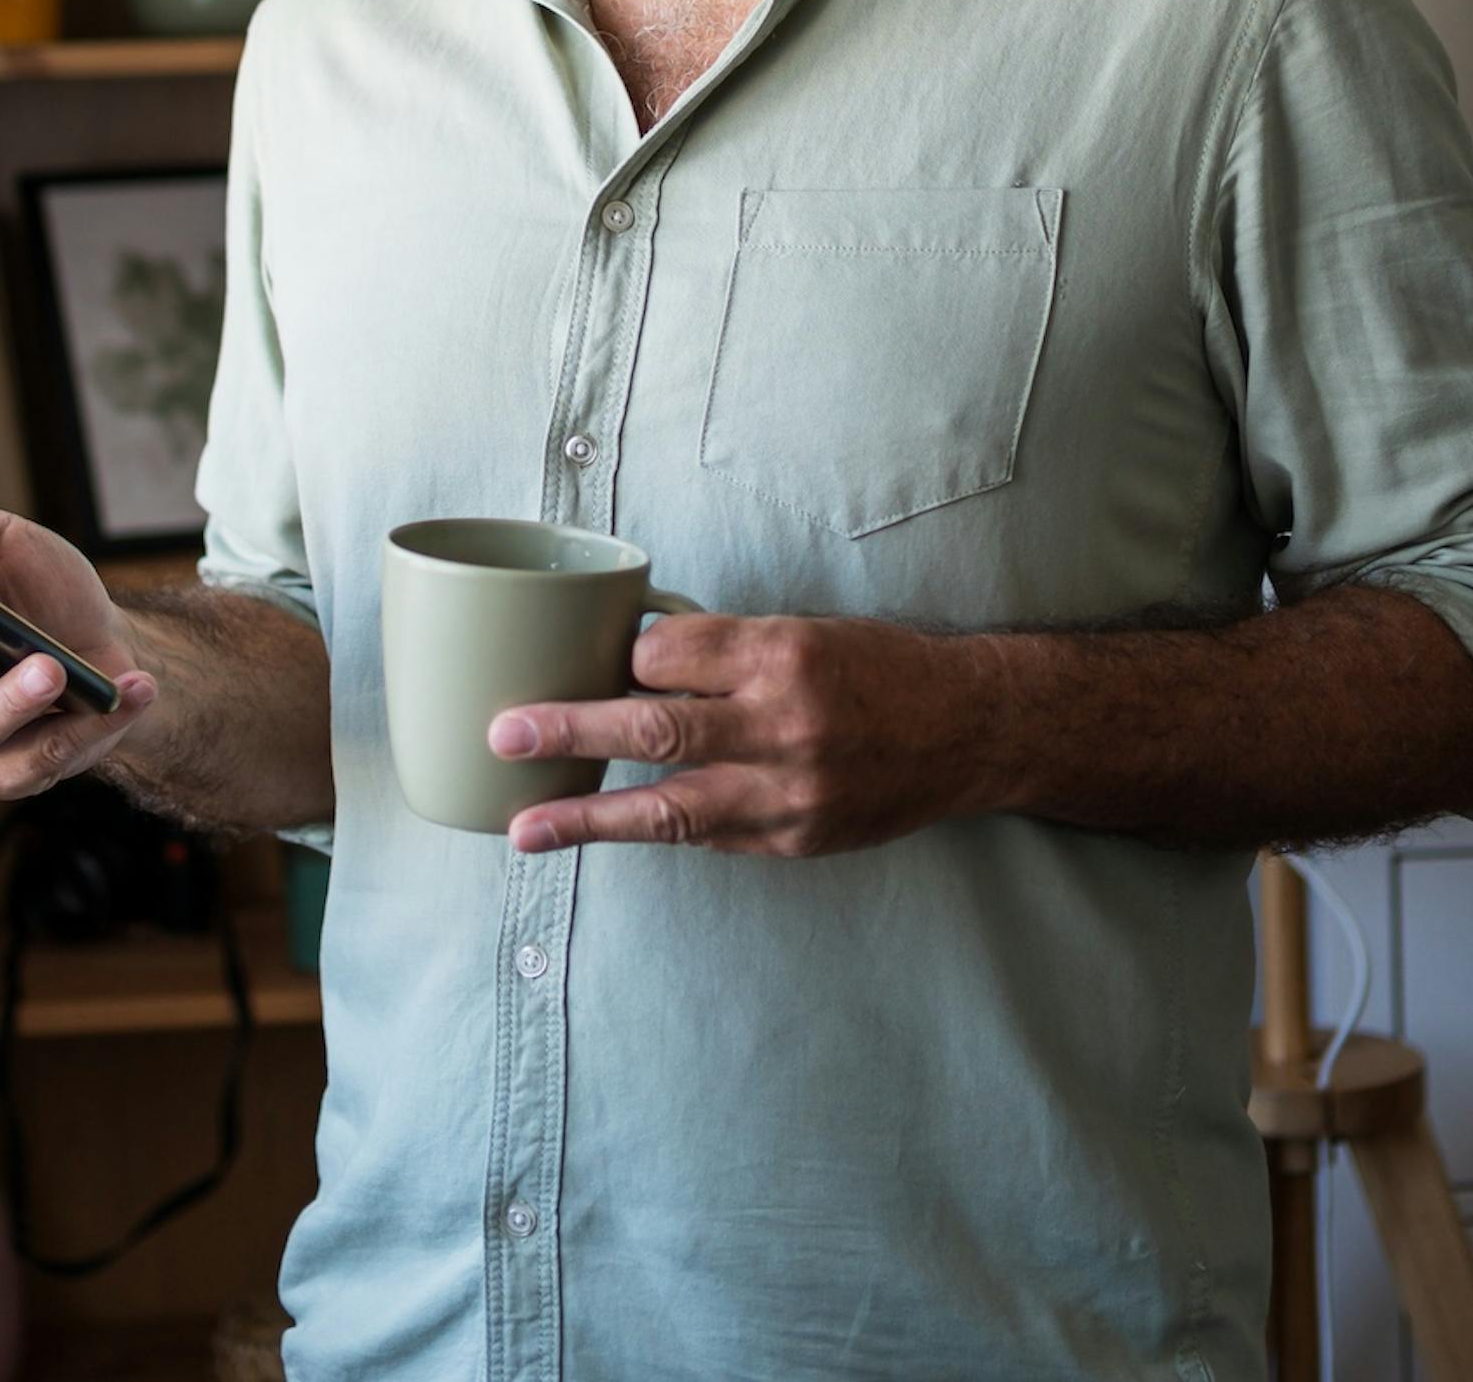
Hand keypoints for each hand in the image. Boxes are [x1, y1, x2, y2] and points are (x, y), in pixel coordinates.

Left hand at [490, 613, 984, 857]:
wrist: (968, 730)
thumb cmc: (877, 668)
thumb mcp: (804, 632)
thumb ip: (724, 652)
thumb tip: (630, 663)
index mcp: (781, 653)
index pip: (666, 653)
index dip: (623, 659)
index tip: (601, 660)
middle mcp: (782, 723)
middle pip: (652, 726)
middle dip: (568, 730)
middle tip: (505, 735)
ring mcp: (788, 792)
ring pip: (667, 808)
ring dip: (586, 818)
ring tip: (523, 829)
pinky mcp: (793, 840)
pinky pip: (707, 836)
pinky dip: (656, 831)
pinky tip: (609, 831)